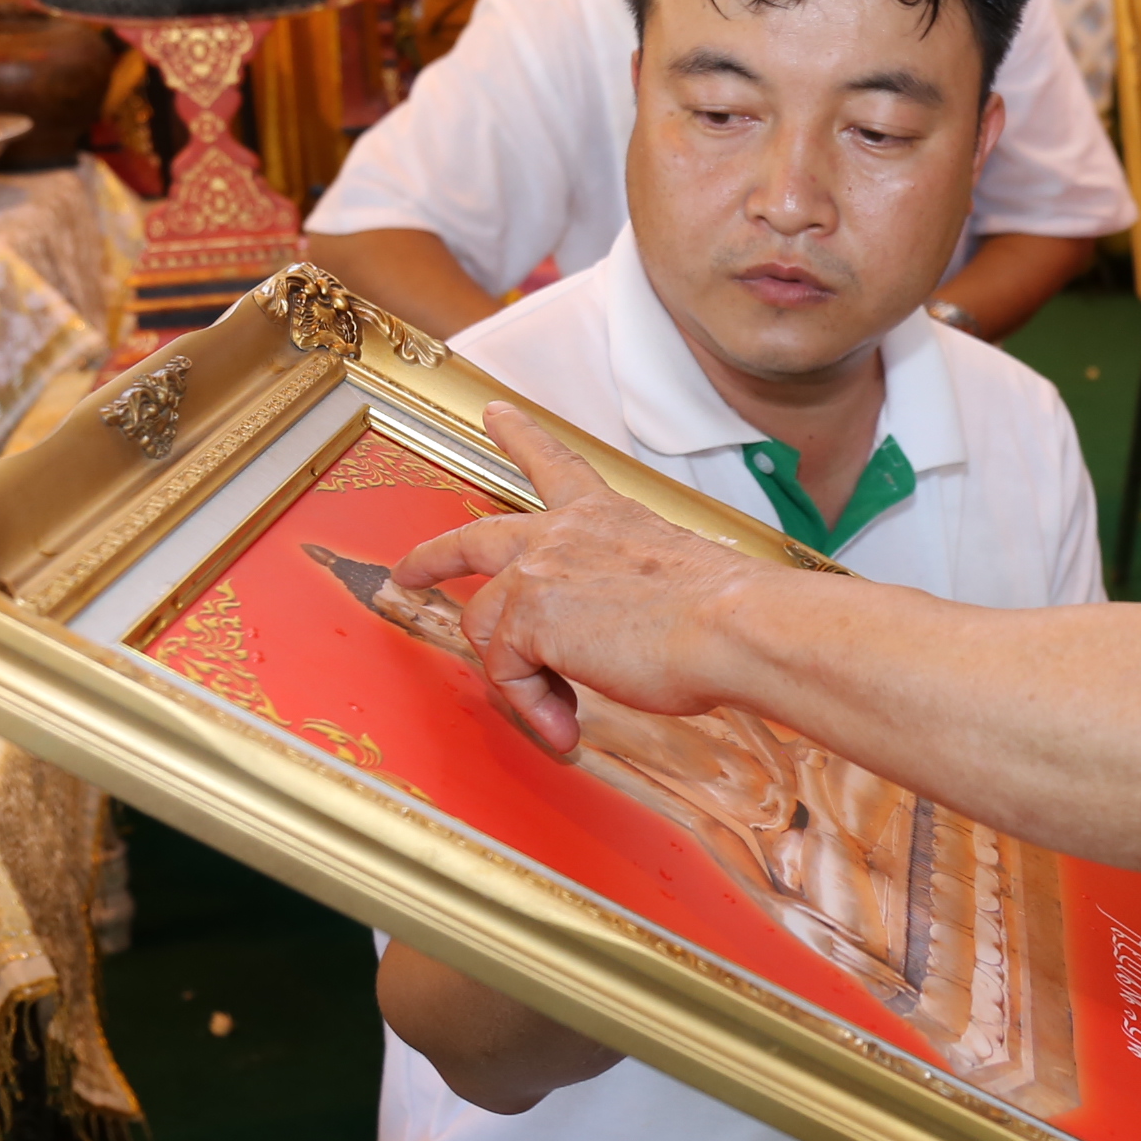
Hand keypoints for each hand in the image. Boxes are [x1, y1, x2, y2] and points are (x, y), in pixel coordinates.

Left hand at [389, 403, 762, 755]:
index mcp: (605, 516)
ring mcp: (538, 572)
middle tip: (409, 571)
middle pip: (476, 537)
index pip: (554, 464)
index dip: (520, 436)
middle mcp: (563, 532)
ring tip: (555, 712)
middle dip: (432, 556)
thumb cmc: (720, 611)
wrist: (731, 625)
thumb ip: (621, 598)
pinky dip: (532, 705)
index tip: (496, 415)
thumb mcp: (665, 581)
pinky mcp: (526, 617)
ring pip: (486, 626)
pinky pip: (506, 672)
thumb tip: (608, 646)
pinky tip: (566, 725)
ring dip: (515, 679)